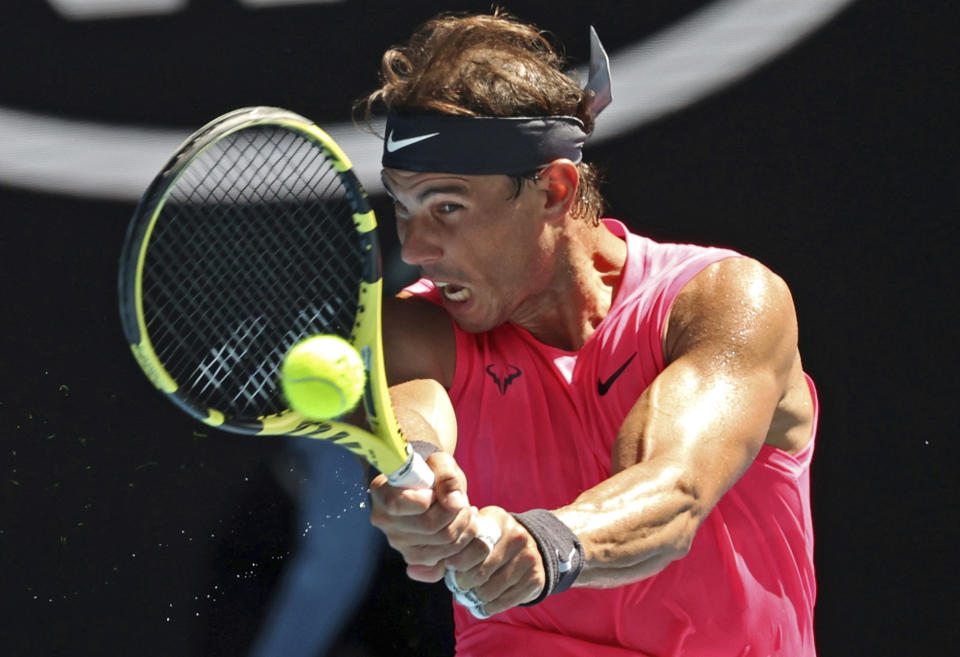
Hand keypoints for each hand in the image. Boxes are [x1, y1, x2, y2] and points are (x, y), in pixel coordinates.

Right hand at [368, 451, 474, 581]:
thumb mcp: (441, 461)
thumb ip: (447, 477)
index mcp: (381, 492)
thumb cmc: (431, 469)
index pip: (399, 504)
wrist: (428, 483)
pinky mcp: (412, 557)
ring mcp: (397, 541)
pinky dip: (459, 547)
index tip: (437, 490)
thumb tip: (454, 503)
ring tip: (465, 514)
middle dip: (456, 514)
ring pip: (440, 547)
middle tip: (464, 503)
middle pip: (428, 527)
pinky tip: (461, 530)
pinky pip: (441, 564)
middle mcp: (384, 520)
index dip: (428, 499)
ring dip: (462, 530)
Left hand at [444, 506, 545, 617]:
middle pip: (479, 572)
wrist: (534, 547)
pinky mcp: (535, 579)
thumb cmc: (495, 540)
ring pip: (489, 591)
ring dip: (474, 598)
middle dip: (463, 584)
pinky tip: (482, 605)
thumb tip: (430, 566)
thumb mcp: (481, 529)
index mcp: (498, 520)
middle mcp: (517, 537)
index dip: (456, 562)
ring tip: (469, 596)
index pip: (471, 547)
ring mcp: (528, 559)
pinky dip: (488, 608)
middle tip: (458, 586)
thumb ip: (460, 540)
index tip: (450, 567)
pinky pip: (503, 602)